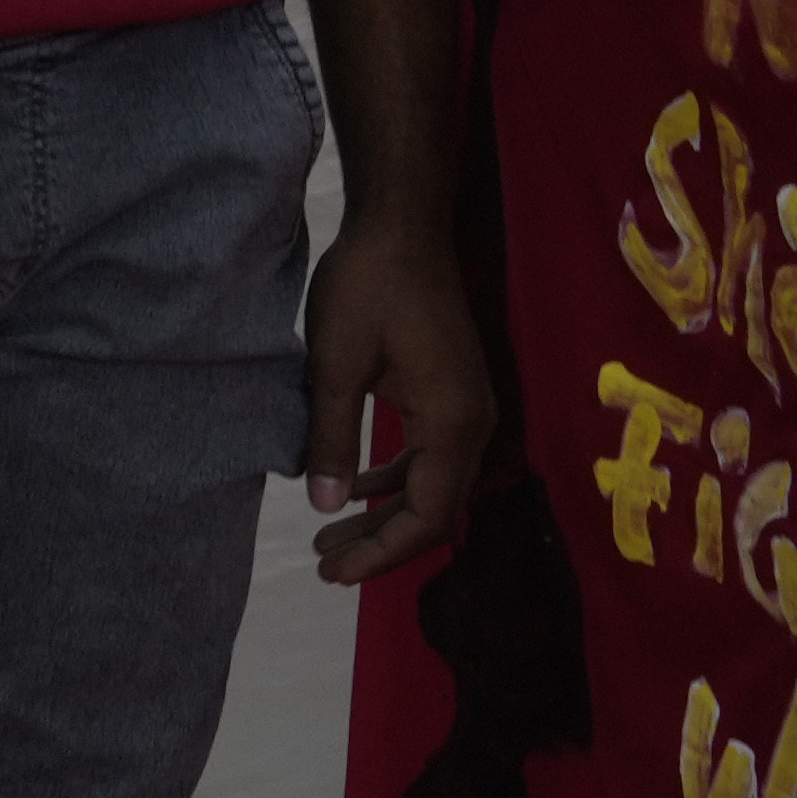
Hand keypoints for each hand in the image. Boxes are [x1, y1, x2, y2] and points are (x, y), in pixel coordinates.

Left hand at [305, 212, 502, 586]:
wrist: (404, 223)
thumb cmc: (367, 285)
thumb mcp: (334, 364)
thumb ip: (333, 438)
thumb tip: (327, 508)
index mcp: (451, 423)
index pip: (426, 515)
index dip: (381, 553)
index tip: (331, 574)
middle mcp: (473, 422)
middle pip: (434, 508)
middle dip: (381, 543)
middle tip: (323, 566)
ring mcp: (468, 406)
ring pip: (431, 483)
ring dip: (385, 513)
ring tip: (329, 538)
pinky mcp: (451, 391)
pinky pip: (429, 454)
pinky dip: (394, 478)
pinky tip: (355, 487)